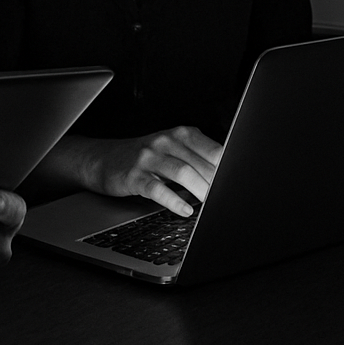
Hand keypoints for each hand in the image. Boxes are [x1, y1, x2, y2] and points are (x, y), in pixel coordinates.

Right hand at [78, 126, 223, 216]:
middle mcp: (166, 141)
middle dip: (217, 183)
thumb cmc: (145, 158)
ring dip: (200, 190)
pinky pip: (157, 189)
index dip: (228, 168)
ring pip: (182, 172)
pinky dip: (173, 200)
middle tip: (228, 199)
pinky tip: (185, 210)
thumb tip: (228, 178)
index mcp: (181, 134)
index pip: (213, 150)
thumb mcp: (172, 150)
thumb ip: (198, 159)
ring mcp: (149, 157)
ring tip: (211, 205)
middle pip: (200, 163)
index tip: (239, 184)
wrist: (104, 159)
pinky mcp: (134, 175)